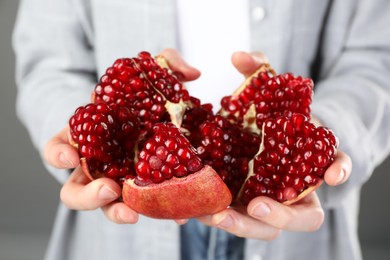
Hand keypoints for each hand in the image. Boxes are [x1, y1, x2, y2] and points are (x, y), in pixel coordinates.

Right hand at [43, 49, 199, 224]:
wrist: (155, 120)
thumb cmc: (141, 99)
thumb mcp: (148, 77)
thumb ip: (165, 65)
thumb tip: (192, 73)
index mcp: (86, 139)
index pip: (58, 149)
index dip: (57, 155)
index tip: (69, 157)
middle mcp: (96, 167)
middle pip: (76, 192)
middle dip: (88, 195)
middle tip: (108, 189)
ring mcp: (118, 183)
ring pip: (107, 207)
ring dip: (117, 212)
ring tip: (134, 213)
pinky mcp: (142, 193)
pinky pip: (145, 207)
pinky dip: (159, 213)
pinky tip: (178, 215)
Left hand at [196, 51, 352, 239]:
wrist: (252, 135)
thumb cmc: (267, 114)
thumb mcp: (265, 90)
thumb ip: (257, 70)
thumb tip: (238, 57)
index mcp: (309, 159)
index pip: (334, 165)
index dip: (338, 169)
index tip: (333, 175)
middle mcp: (293, 188)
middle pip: (302, 216)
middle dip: (282, 215)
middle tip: (256, 207)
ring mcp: (269, 202)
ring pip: (266, 227)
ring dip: (244, 225)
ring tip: (217, 216)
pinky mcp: (241, 207)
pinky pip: (234, 220)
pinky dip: (220, 219)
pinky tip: (201, 213)